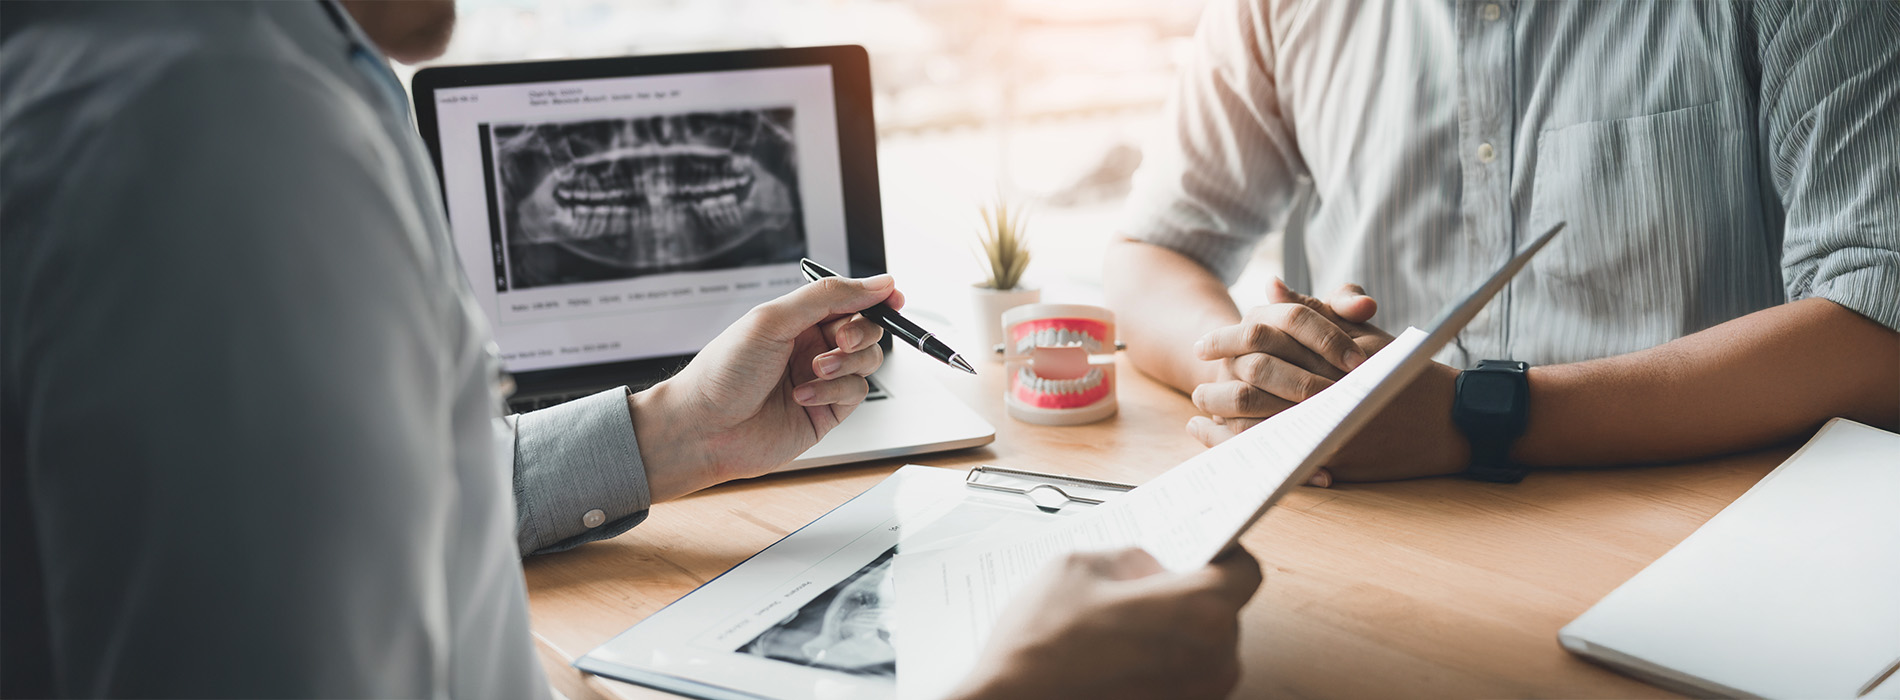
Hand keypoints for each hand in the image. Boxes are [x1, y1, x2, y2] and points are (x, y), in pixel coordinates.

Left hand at [629, 275, 903, 500]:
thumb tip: (878, 282)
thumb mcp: (774, 319)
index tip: (893, 297)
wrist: (704, 428)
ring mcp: (821, 380)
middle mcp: (811, 347)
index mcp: (797, 318)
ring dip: (846, 362)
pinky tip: (803, 395)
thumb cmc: (723, 371)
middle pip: (866, 329)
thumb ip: (829, 297)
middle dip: (861, 331)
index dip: (875, 296)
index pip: (849, 299)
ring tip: (815, 370)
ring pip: (867, 361)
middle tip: (841, 339)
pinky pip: (855, 393)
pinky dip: (834, 391)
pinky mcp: (826, 413)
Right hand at [952, 548, 1262, 699]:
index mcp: (1197, 612)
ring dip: (1178, 632)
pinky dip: (1163, 662)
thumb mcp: (1077, 568)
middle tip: (1152, 584)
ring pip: (1206, 649)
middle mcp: (1209, 661)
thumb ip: (1129, 559)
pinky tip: (1124, 652)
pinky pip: (1184, 679)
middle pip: (1224, 612)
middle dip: (1193, 594)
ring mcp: (1194, 696)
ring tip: (1130, 622)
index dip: (1225, 554)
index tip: (1206, 548)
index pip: (1246, 572)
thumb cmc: (1039, 647)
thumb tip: (1149, 565)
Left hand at [1187, 280, 1468, 484]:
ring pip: (1255, 424)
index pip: (1260, 337)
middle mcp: (1323, 385)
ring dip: (1220, 424)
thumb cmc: (1407, 371)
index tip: (1204, 346)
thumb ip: (1314, 309)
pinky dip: (1244, 453)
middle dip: (1214, 389)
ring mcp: (1327, 424)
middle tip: (1197, 391)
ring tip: (1200, 419)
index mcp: (1327, 348)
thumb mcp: (1364, 332)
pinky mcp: (1334, 459)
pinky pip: (1275, 459)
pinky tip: (1228, 451)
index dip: (1225, 341)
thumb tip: (1271, 286)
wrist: (1454, 419)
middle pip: (1248, 383)